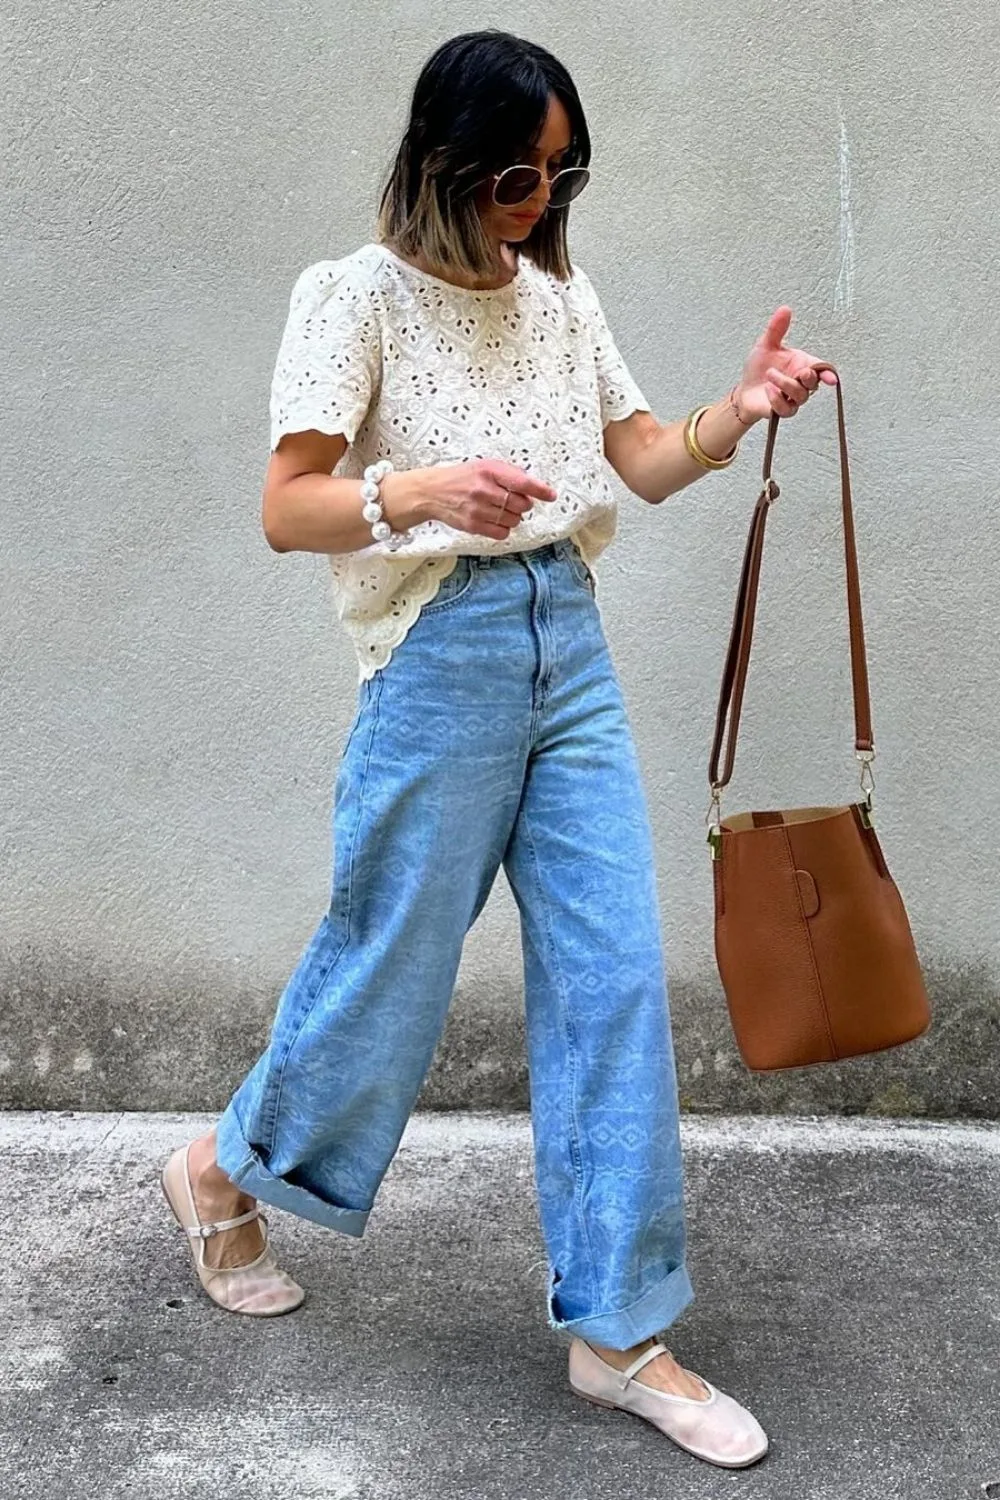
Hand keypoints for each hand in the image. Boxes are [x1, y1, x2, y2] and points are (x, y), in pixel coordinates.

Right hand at [388, 459, 557, 540]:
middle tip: (511, 500)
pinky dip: (504, 529)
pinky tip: (495, 520)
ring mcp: (478, 509)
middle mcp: (484, 489)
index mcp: (489, 470)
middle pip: (521, 504)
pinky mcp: (473, 525)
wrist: (432, 492)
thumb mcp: (483, 466)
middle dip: (522, 504)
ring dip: (513, 517)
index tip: (551, 495)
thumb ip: (507, 474)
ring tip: (499, 509)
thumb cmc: (461, 478)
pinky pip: (502, 533)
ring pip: (513, 520)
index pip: (522, 482)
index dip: (540, 490)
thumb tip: (533, 488)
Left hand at [733, 307, 837, 422]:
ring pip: (800, 395)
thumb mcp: (766, 345)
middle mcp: (801, 383)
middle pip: (813, 383)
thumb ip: (776, 329)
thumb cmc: (759, 368)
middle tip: (801, 372)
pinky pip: (786, 409)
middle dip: (809, 378)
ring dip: (785, 384)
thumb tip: (785, 309)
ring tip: (769, 375)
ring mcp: (793, 398)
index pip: (821, 369)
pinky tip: (768, 390)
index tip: (831, 378)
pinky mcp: (782, 411)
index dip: (828, 374)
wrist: (744, 389)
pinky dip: (777, 399)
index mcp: (802, 365)